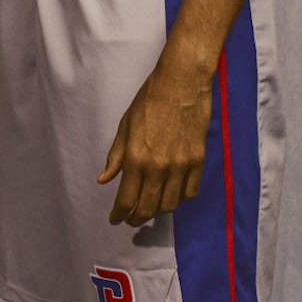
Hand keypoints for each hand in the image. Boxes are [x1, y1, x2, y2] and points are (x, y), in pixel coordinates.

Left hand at [98, 64, 212, 225]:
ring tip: (150, 208)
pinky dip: (179, 199)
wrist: (181, 83)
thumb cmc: (149, 100)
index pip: (126, 200)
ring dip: (158, 211)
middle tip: (131, 219)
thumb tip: (104, 179)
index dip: (119, 215)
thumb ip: (116, 156)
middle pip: (148, 208)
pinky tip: (172, 195)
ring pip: (170, 206)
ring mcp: (180, 166)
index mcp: (136, 158)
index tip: (115, 219)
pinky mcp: (198, 161)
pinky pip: (189, 193)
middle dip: (136, 218)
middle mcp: (158, 167)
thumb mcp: (125, 125)